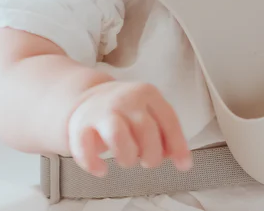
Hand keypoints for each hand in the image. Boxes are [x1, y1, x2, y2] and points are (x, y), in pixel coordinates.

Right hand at [67, 81, 191, 175]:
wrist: (88, 98)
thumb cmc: (126, 111)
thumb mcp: (149, 112)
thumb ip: (164, 131)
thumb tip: (178, 157)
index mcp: (148, 94)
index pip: (168, 120)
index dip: (177, 144)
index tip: (183, 165)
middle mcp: (126, 100)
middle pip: (145, 128)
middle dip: (152, 153)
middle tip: (149, 162)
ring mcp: (102, 111)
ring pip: (117, 134)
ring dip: (127, 156)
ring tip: (128, 161)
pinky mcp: (80, 126)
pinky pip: (84, 147)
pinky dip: (93, 163)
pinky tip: (101, 170)